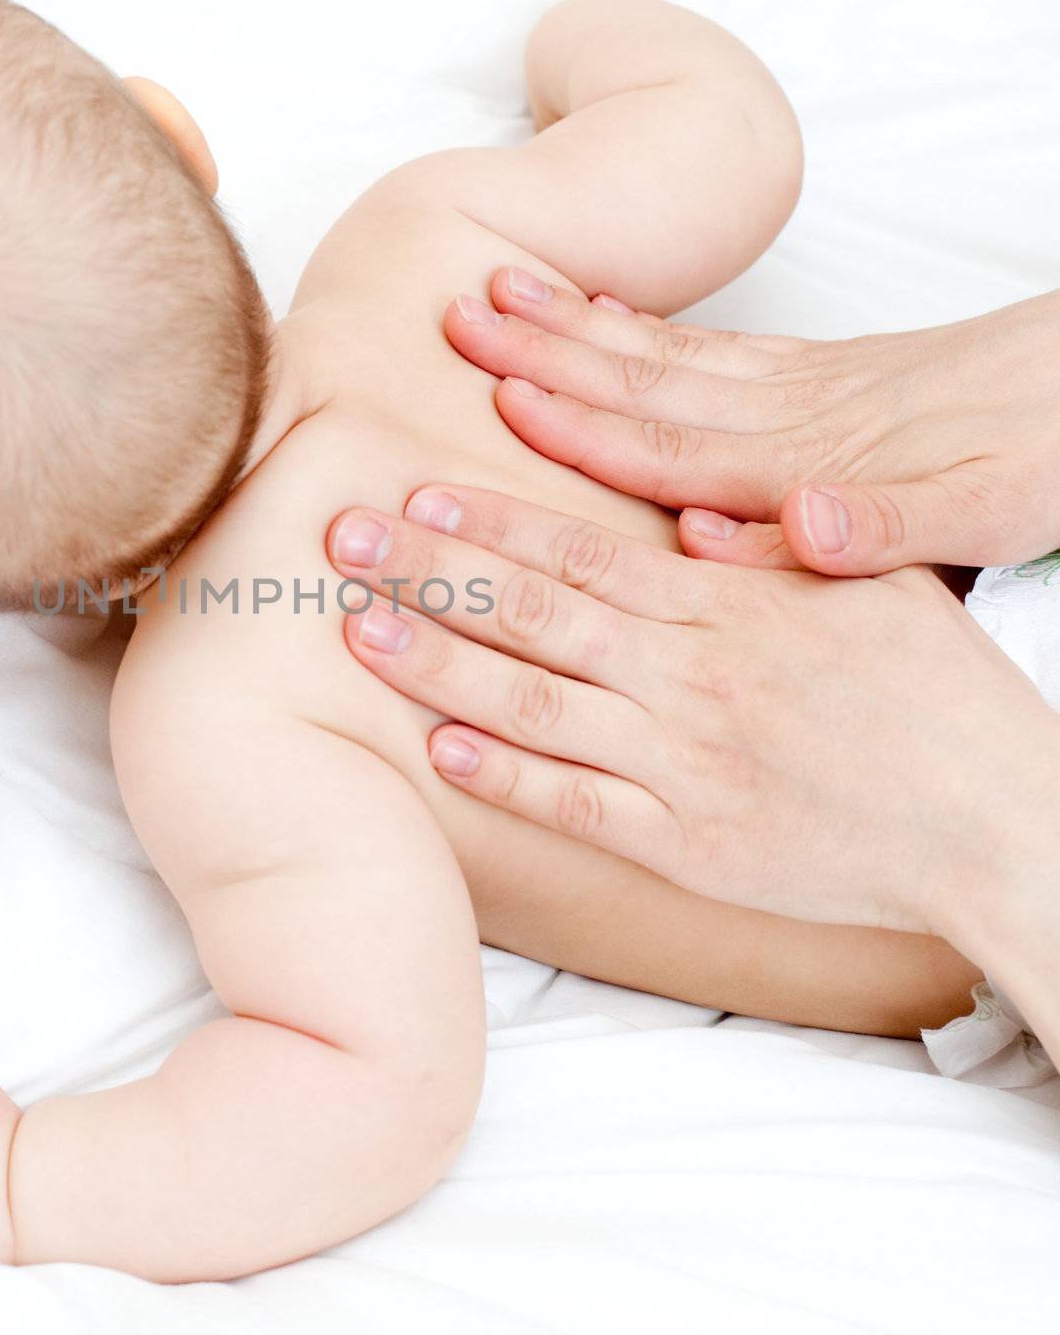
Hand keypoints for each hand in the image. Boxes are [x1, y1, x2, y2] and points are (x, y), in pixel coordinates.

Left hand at [326, 487, 1059, 937]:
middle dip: (431, 570)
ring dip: (438, 663)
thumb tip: (685, 517)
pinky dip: (503, 776)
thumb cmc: (935, 701)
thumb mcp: (870, 593)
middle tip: (341, 537)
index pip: (583, 551)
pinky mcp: (685, 844)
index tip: (414, 490)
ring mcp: (682, 763)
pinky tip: (434, 749)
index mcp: (729, 608)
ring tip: (357, 628)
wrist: (995, 823)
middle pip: (533, 611)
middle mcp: (691, 677)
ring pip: (535, 702)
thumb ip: (772, 551)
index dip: (491, 520)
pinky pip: (576, 806)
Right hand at [444, 273, 1059, 574]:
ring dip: (576, 327)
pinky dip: (645, 327)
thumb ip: (891, 525)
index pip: (670, 448)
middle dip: (545, 355)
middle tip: (459, 318)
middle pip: (645, 384)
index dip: (580, 431)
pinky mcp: (821, 370)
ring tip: (501, 292)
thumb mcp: (996, 512)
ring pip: (665, 354)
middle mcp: (790, 415)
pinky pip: (712, 344)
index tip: (497, 402)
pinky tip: (604, 315)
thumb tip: (795, 525)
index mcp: (811, 462)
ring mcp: (803, 385)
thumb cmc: (1055, 452)